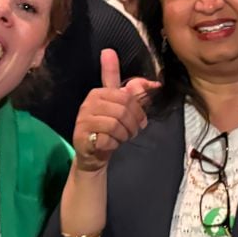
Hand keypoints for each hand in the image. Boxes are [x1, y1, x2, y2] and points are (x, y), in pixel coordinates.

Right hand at [72, 50, 159, 173]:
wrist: (92, 152)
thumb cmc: (109, 128)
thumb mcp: (121, 109)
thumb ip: (135, 95)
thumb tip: (156, 84)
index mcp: (99, 92)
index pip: (126, 97)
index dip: (138, 111)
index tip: (142, 121)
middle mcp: (89, 103)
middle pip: (122, 110)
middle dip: (132, 125)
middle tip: (132, 132)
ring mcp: (84, 119)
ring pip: (114, 125)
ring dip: (123, 135)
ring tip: (122, 138)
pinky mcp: (81, 135)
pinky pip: (106, 138)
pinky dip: (113, 144)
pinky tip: (111, 144)